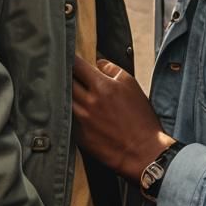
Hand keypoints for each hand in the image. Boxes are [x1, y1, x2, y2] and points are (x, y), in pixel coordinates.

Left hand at [72, 56, 174, 183]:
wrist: (142, 150)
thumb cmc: (140, 117)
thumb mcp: (131, 84)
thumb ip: (112, 69)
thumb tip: (97, 63)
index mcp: (102, 87)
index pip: (78, 66)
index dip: (71, 59)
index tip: (67, 55)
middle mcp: (88, 102)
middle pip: (66, 82)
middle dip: (65, 75)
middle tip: (62, 70)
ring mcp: (81, 120)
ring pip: (64, 100)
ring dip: (64, 93)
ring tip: (65, 89)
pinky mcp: (79, 136)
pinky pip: (67, 118)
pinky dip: (68, 111)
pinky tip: (71, 109)